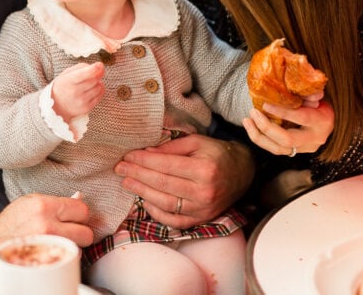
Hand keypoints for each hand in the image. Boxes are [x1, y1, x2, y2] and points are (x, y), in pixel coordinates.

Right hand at [0, 193, 92, 254]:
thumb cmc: (14, 219)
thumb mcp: (33, 201)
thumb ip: (57, 201)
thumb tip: (80, 199)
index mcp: (44, 206)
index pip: (82, 210)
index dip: (80, 214)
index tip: (74, 216)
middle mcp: (47, 225)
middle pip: (86, 233)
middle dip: (81, 231)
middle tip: (71, 230)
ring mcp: (46, 245)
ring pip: (79, 248)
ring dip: (73, 244)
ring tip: (61, 239)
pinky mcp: (44, 259)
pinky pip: (67, 258)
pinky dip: (64, 254)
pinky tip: (55, 248)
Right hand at [51, 61, 105, 120]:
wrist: (57, 105)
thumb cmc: (64, 86)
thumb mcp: (67, 73)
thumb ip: (81, 67)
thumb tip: (98, 67)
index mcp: (67, 81)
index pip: (83, 74)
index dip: (93, 69)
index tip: (100, 65)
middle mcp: (74, 92)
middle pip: (94, 80)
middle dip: (98, 73)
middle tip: (96, 71)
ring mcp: (81, 102)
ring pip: (99, 87)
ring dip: (98, 83)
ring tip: (90, 83)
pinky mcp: (87, 108)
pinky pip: (100, 95)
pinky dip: (99, 90)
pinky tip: (92, 90)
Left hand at [113, 134, 252, 228]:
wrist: (242, 173)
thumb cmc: (217, 154)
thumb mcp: (197, 142)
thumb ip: (171, 147)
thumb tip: (145, 153)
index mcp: (205, 169)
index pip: (165, 165)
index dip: (143, 161)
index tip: (127, 156)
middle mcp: (204, 192)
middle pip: (162, 184)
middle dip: (137, 175)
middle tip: (120, 168)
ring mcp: (202, 209)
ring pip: (164, 203)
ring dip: (142, 192)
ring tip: (127, 182)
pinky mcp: (200, 220)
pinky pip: (172, 220)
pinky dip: (155, 212)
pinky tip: (143, 200)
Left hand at [242, 99, 333, 156]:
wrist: (329, 124)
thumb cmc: (322, 104)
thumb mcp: (319, 95)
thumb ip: (309, 91)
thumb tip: (301, 85)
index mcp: (321, 121)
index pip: (301, 118)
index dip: (282, 112)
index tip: (265, 105)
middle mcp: (314, 138)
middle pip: (287, 140)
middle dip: (267, 127)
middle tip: (253, 112)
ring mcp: (304, 148)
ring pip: (279, 149)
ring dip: (259, 136)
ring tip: (247, 121)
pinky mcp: (295, 152)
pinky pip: (275, 149)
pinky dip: (261, 139)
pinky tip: (251, 128)